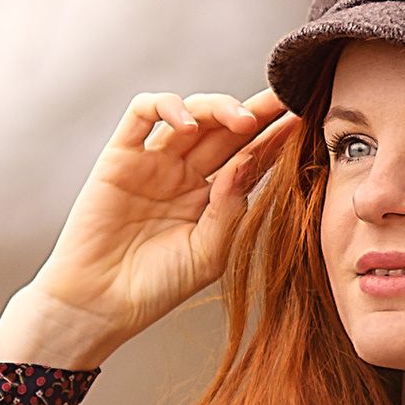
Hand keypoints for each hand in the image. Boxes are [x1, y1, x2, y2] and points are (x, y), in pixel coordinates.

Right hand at [0, 90, 298, 369]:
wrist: (101, 305)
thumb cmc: (156, 287)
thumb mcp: (208, 253)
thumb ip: (230, 208)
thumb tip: (249, 161)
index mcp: (210, 197)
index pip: (249, 156)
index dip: (275, 138)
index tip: (304, 121)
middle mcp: (184, 173)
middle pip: (226, 128)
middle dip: (258, 109)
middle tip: (285, 99)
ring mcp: (153, 162)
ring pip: (191, 113)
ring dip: (219, 107)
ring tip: (242, 121)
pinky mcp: (120, 156)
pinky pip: (142, 114)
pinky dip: (167, 107)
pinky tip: (188, 126)